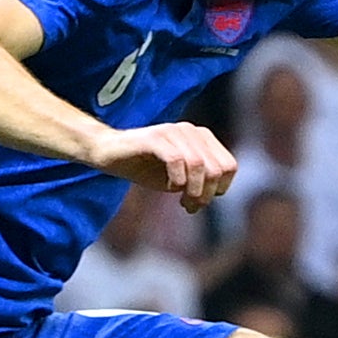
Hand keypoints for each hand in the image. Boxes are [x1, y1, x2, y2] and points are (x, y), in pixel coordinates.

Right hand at [89, 119, 235, 210]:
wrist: (109, 153)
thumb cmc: (145, 166)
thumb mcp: (178, 177)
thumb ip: (199, 182)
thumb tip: (214, 194)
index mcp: (201, 138)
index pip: (229, 166)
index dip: (219, 189)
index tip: (199, 201)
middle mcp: (191, 131)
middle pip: (216, 168)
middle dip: (206, 194)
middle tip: (189, 206)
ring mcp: (173, 132)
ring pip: (199, 165)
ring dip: (193, 191)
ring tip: (183, 202)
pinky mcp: (155, 138)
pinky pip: (176, 160)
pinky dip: (177, 180)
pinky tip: (170, 188)